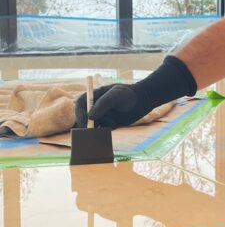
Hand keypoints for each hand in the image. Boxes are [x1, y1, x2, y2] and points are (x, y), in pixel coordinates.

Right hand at [74, 56, 196, 128]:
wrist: (143, 101)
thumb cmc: (129, 95)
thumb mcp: (116, 95)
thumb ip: (103, 104)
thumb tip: (90, 117)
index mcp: (94, 96)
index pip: (80, 104)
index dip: (79, 113)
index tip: (85, 121)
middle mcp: (96, 107)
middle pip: (83, 117)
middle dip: (85, 124)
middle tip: (91, 131)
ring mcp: (102, 116)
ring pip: (92, 126)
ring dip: (97, 129)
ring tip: (112, 123)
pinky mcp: (109, 124)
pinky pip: (102, 130)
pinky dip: (105, 131)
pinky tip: (116, 124)